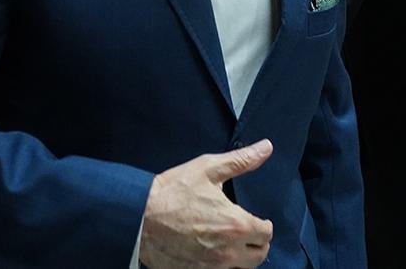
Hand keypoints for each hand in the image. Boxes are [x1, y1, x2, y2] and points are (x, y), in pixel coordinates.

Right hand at [140, 139, 273, 268]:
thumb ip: (241, 161)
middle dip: (257, 242)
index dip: (264, 224)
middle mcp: (228, 251)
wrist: (138, 217)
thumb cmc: (172, 192)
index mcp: (236, 224)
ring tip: (230, 242)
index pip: (266, 232)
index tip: (257, 220)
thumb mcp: (207, 169)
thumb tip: (265, 148)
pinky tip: (211, 251)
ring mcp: (212, 266)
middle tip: (246, 231)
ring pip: (241, 268)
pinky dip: (220, 264)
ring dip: (241, 256)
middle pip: (259, 255)